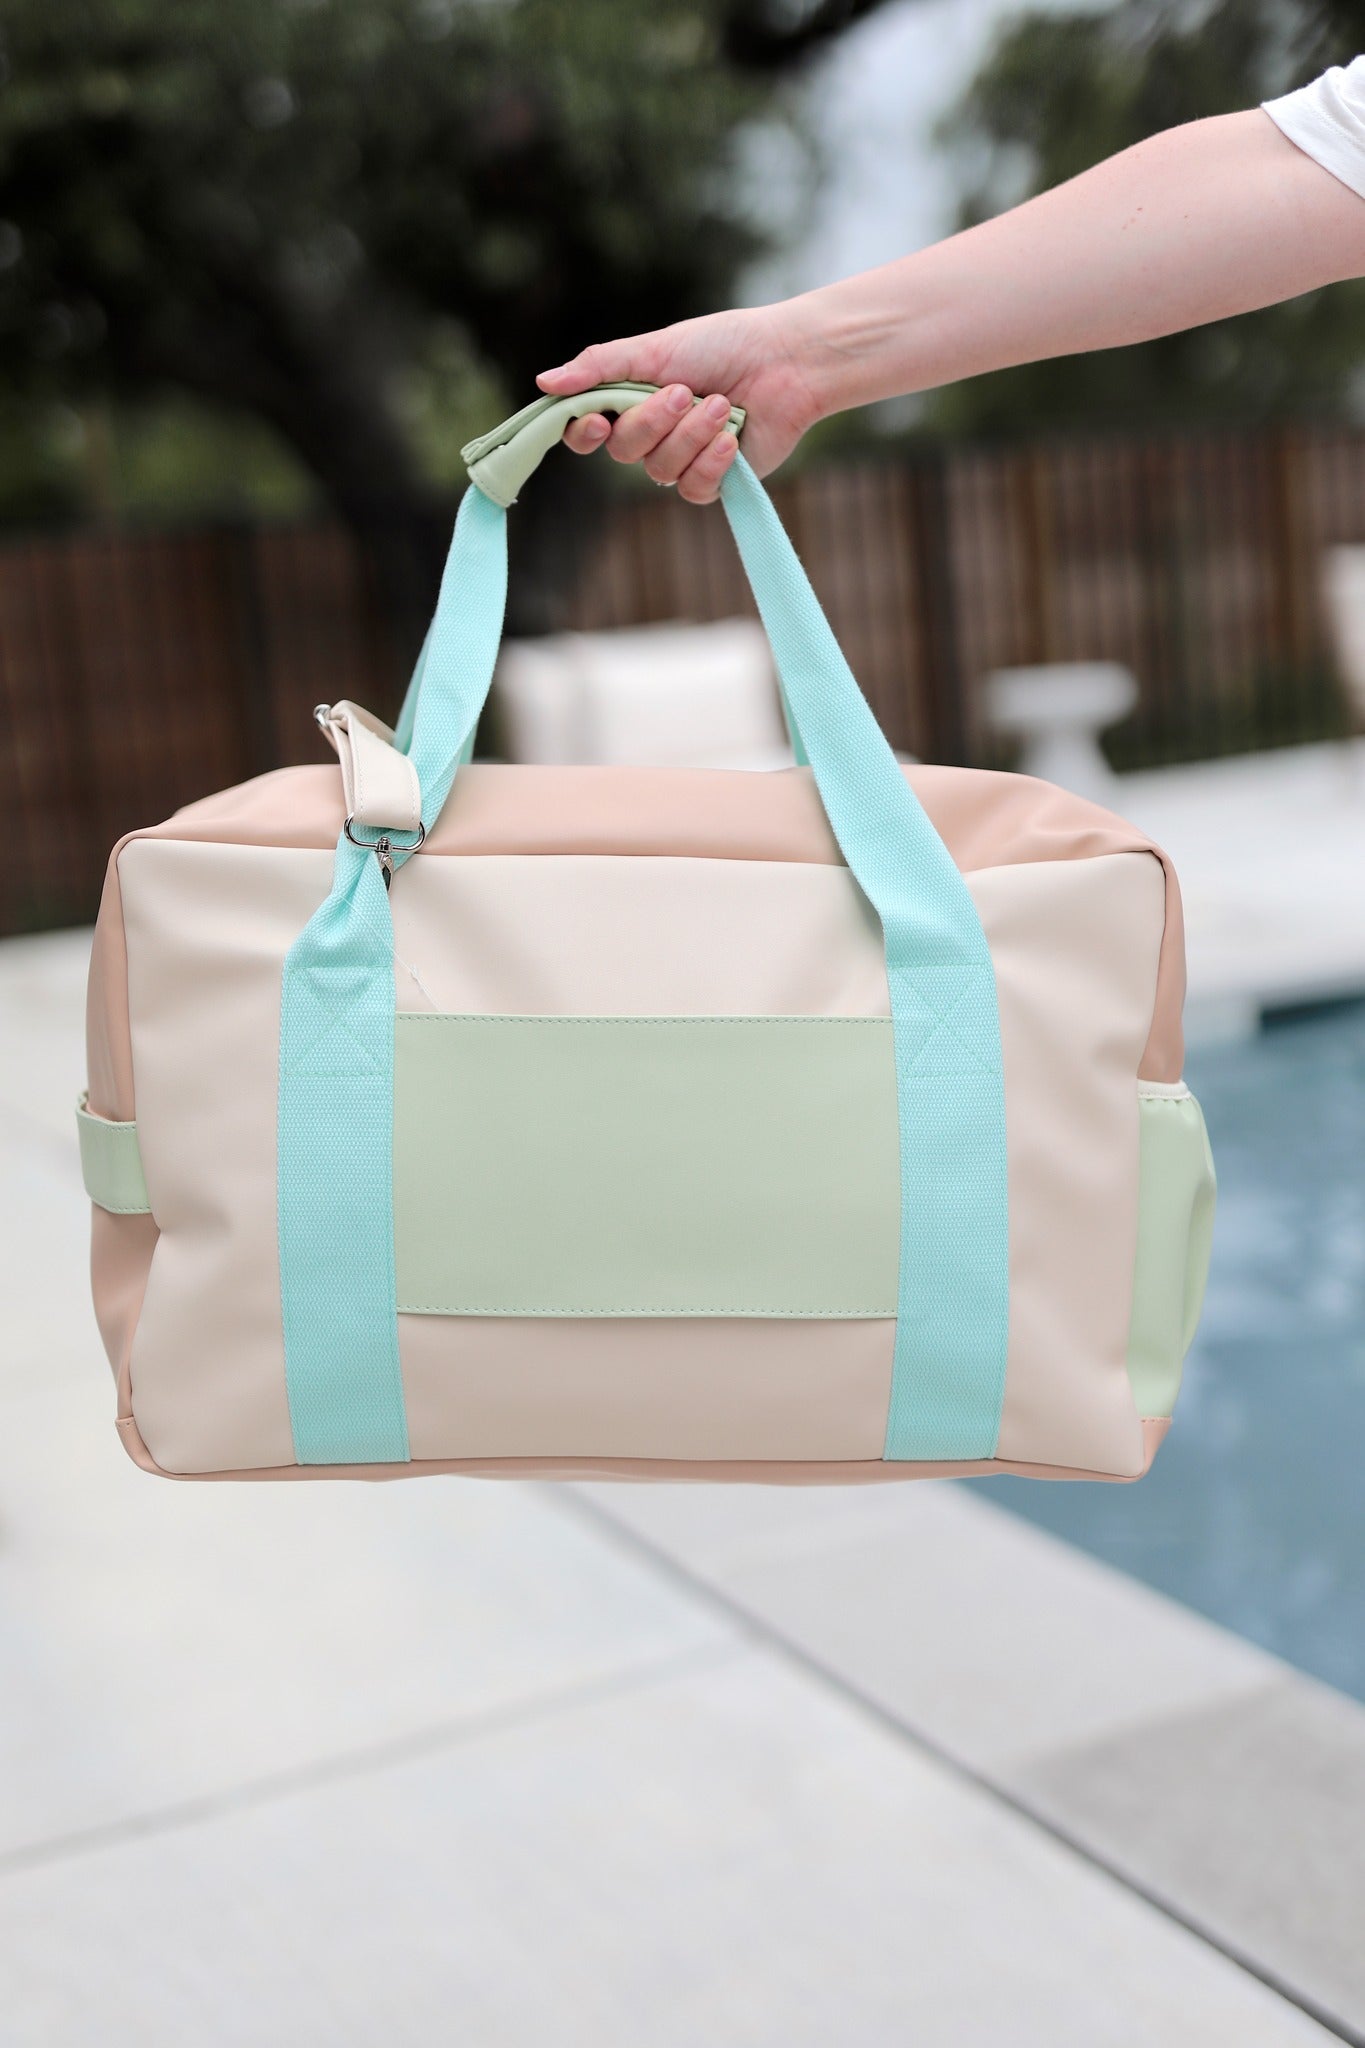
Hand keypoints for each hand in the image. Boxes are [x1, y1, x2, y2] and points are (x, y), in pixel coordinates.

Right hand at [535, 303, 823, 502]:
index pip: (585, 433)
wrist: (785, 362)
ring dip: (691, 435)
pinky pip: (694, 488)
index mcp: (628, 401)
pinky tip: (732, 438)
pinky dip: (712, 461)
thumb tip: (544, 383)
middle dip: (654, 422)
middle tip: (686, 391)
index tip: (597, 421)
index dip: (584, 434)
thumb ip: (599, 367)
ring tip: (723, 405)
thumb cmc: (722, 346)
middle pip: (624, 451)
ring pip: (660, 471)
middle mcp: (649, 436)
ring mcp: (680, 461)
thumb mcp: (654, 348)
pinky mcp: (713, 482)